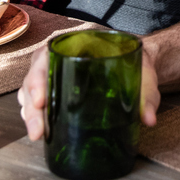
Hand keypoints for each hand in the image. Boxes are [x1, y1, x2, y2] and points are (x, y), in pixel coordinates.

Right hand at [17, 38, 162, 140]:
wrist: (139, 64)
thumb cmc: (136, 61)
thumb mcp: (143, 72)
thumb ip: (147, 94)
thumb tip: (148, 118)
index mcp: (75, 45)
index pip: (45, 56)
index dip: (37, 77)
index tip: (41, 99)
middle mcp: (61, 58)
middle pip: (33, 78)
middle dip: (31, 105)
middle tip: (38, 129)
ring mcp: (57, 76)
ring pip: (31, 92)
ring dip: (30, 114)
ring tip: (38, 134)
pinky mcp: (60, 92)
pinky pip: (39, 103)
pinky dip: (36, 117)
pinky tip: (41, 132)